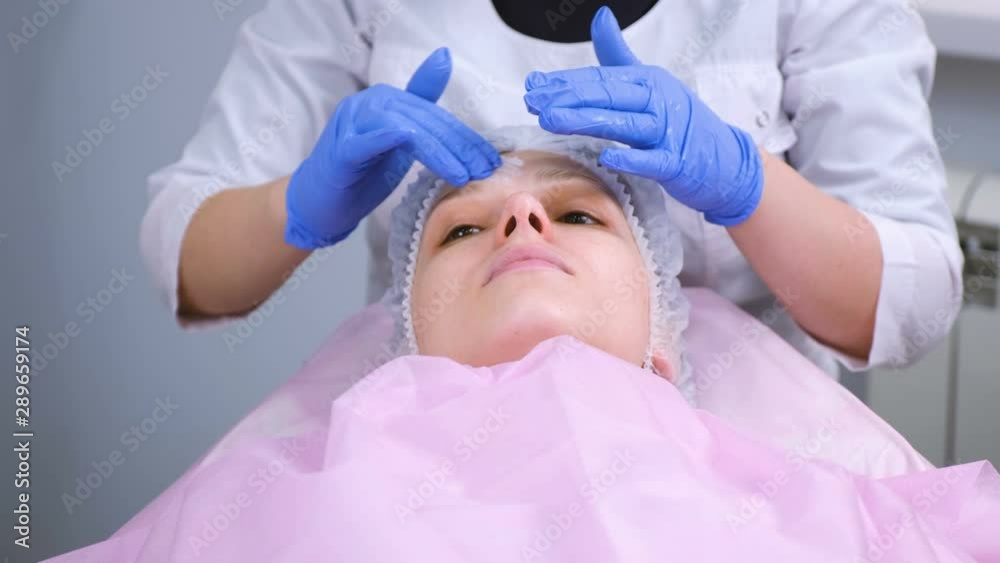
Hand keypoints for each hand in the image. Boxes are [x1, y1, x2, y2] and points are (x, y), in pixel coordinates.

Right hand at [285, 47, 500, 248]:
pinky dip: (401, 144)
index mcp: (386, 101)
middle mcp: (368, 103)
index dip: (466, 136)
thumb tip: (444, 60)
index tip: (491, 159)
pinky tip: (431, 161)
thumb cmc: (360, 174)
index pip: (435, 115)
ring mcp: (352, 123)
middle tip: (485, 169)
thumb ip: (422, 112)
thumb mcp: (399, 144)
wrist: (318, 204)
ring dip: (441, 151)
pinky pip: (374, 140)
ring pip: (407, 127)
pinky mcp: (342, 149)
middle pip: (425, 119)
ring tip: (464, 176)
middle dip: (460, 145)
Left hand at [523, 7, 763, 225]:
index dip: (564, 83)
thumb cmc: (680, 122)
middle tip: (533, 102)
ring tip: (552, 120)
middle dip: (568, 97)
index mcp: (646, 80)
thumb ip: (618, 56)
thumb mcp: (649, 83)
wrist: (724, 159)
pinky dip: (631, 158)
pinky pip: (653, 160)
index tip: (533, 87)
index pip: (599, 79)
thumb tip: (599, 17)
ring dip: (586, 120)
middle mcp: (657, 100)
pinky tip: (607, 156)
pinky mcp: (678, 163)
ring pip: (624, 123)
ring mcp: (668, 132)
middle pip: (607, 96)